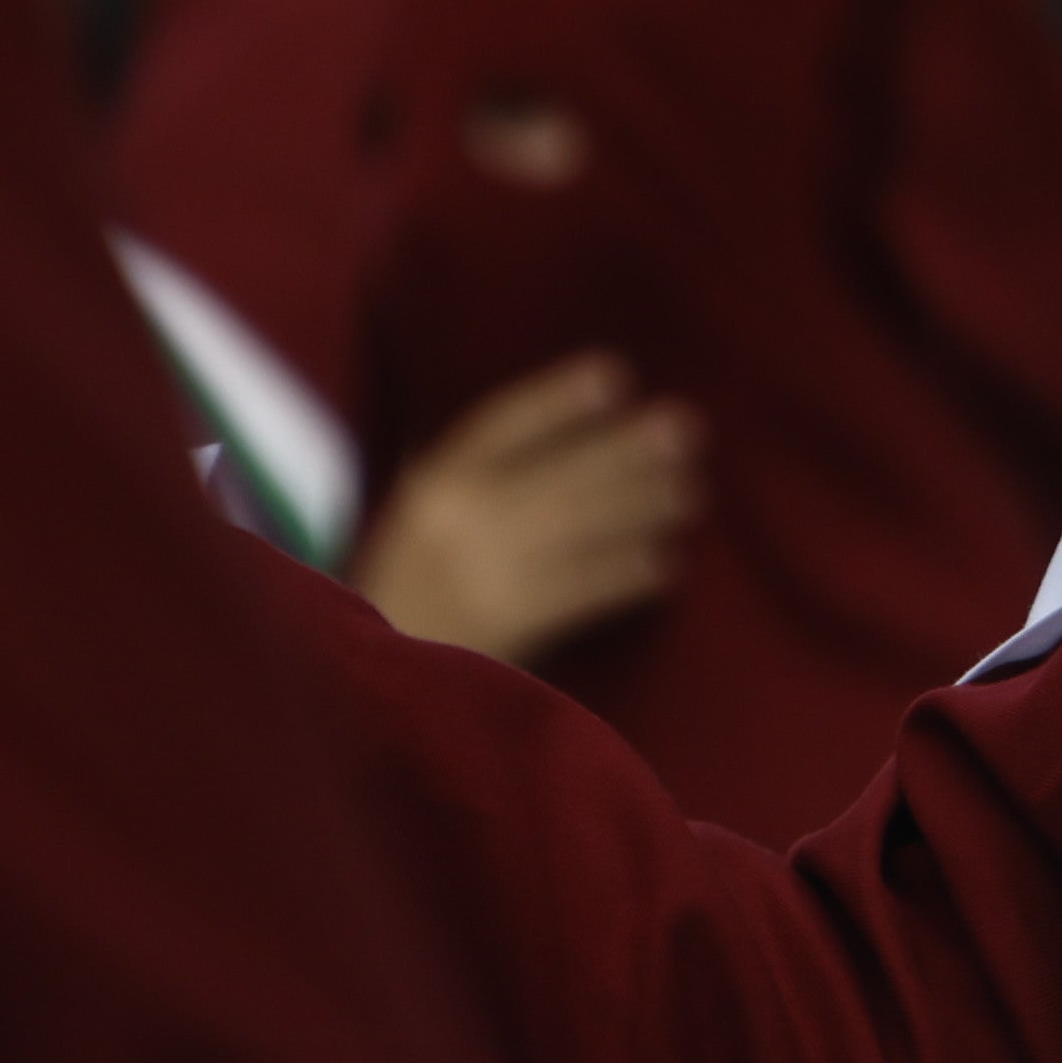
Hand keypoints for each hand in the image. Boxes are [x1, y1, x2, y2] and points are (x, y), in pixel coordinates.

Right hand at [351, 351, 695, 667]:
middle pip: (557, 472)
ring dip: (641, 507)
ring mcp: (483, 573)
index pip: (500, 424)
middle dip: (626, 450)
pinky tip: (666, 564)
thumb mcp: (407, 527)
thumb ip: (461, 479)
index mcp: (428, 487)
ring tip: (690, 492)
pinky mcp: (507, 627)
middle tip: (687, 427)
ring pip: (579, 527)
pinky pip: (582, 591)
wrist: (371, 690)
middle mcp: (456, 521)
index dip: (558, 398)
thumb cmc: (394, 603)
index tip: (615, 372)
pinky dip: (627, 575)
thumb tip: (540, 425)